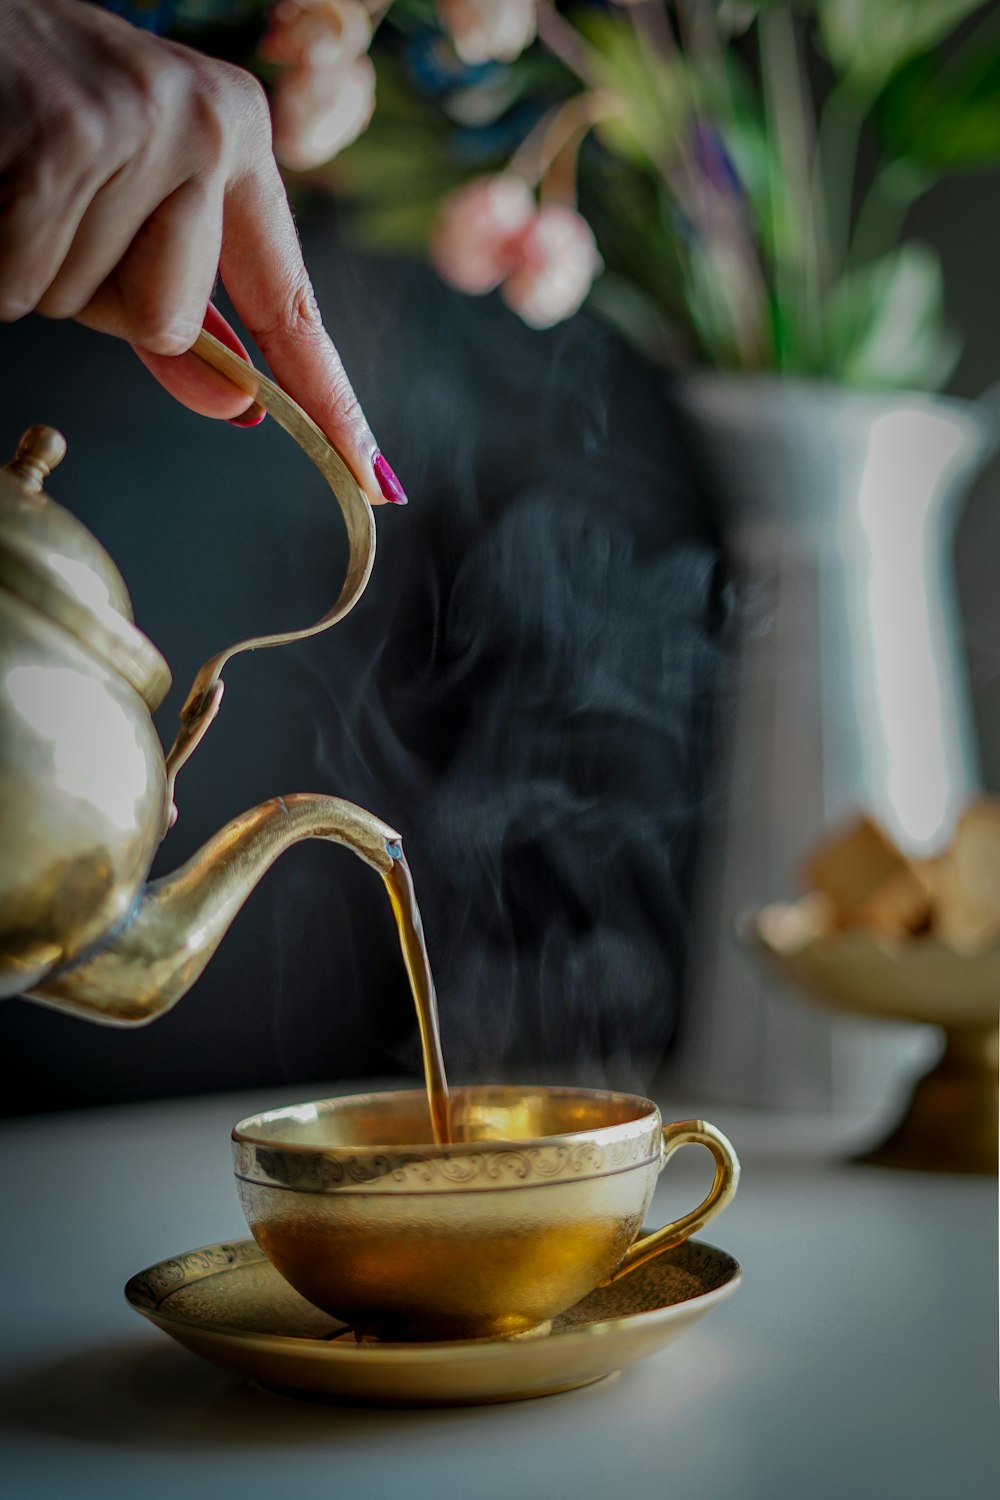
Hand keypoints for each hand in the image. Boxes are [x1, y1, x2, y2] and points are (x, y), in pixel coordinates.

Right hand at [0, 0, 403, 504]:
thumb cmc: (30, 108)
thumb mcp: (122, 198)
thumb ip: (175, 311)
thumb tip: (235, 407)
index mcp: (234, 136)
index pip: (289, 298)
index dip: (325, 393)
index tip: (369, 472)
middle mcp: (206, 124)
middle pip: (169, 323)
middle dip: (95, 295)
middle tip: (49, 200)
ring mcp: (142, 123)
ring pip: (83, 302)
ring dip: (33, 267)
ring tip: (15, 174)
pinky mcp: (67, 137)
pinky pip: (27, 279)